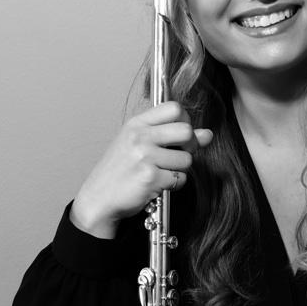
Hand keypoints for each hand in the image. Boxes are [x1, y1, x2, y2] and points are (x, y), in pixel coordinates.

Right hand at [70, 101, 212, 238]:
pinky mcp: (150, 178)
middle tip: (180, 154)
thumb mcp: (141, 144)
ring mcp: (144, 157)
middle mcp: (140, 137)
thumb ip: (174, 136)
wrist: (99, 198)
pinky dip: (174, 185)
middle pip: (186, 131)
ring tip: (163, 172)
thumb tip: (207, 134)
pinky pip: (180, 179)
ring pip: (187, 159)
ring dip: (181, 169)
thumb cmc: (120, 170)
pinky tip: (159, 184)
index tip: (181, 133)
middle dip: (191, 146)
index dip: (185, 120)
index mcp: (137, 124)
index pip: (174, 107)